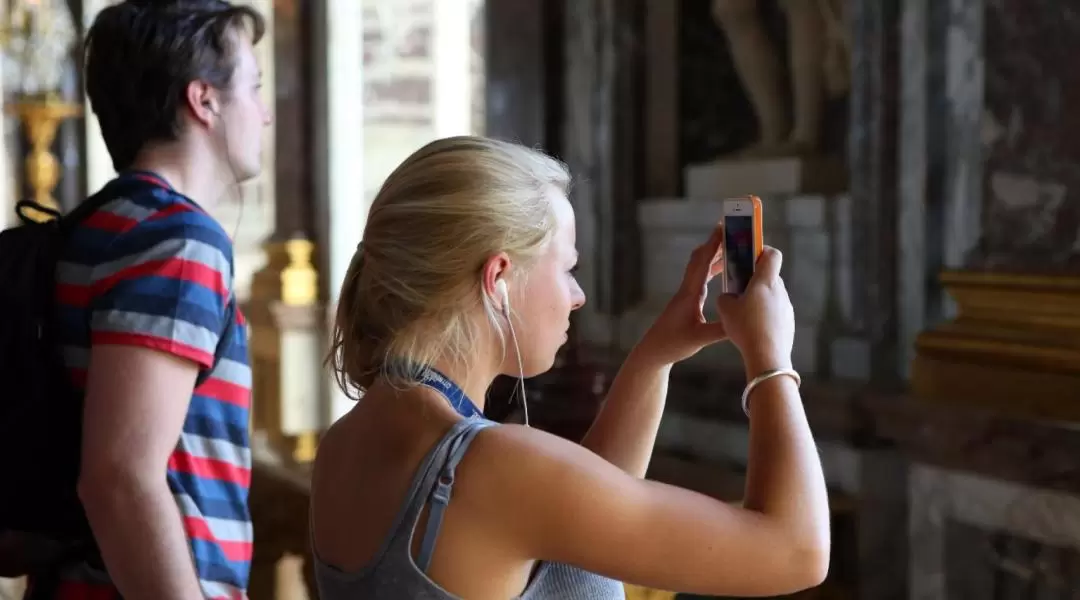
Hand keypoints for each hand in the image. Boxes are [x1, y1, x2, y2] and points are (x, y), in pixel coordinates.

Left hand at [638, 224, 727, 364]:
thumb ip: (721, 330)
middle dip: (715, 244)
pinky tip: (723, 272)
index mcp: (689, 294)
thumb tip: (743, 320)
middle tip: (732, 232)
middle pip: (700, 260)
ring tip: (733, 247)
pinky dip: (712, 271)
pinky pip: (701, 279)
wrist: (654, 352)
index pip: (702, 263)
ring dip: (715, 256)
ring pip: (700, 269)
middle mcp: (686, 290)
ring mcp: (686, 295)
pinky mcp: (687, 302)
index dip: (713, 245)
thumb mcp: (699, 338)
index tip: (723, 228)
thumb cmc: (672, 344)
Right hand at [714, 246, 794, 376]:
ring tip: (744, 313)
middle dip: (755, 279)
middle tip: (739, 288)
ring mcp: (786, 307)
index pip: (772, 254)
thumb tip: (729, 296)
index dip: (762, 250)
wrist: (767, 357)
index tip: (749, 255)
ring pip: (772, 294)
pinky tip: (754, 328)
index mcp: (765, 282)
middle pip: (770, 275)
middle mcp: (780, 291)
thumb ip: (726, 297)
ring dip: (759, 298)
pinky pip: (776, 311)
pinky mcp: (789, 321)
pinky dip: (765, 314)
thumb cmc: (745, 328)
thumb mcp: (725, 310)